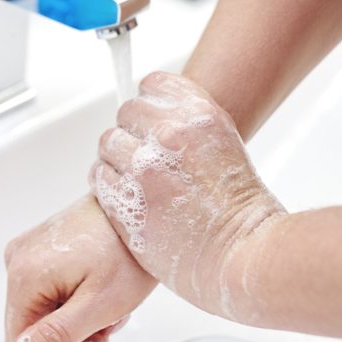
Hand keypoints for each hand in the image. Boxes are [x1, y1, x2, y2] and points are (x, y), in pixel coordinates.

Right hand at [1, 195, 155, 341]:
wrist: (141, 208)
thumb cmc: (127, 255)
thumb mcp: (97, 307)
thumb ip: (53, 340)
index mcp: (23, 276)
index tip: (94, 335)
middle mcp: (15, 260)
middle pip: (31, 328)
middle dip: (72, 334)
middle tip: (108, 321)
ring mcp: (26, 250)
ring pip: (42, 311)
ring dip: (76, 317)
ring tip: (108, 302)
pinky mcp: (39, 245)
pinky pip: (46, 289)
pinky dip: (73, 296)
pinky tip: (98, 286)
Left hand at [91, 71, 286, 321]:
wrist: (243, 257)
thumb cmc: (241, 213)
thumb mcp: (225, 146)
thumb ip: (189, 127)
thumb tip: (160, 120)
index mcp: (199, 115)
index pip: (153, 84)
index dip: (150, 104)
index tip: (151, 119)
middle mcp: (169, 134)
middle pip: (126, 112)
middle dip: (133, 132)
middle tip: (144, 156)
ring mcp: (144, 167)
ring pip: (108, 143)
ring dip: (117, 159)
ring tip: (135, 180)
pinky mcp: (125, 200)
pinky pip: (99, 176)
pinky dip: (107, 185)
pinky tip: (125, 197)